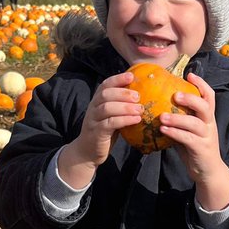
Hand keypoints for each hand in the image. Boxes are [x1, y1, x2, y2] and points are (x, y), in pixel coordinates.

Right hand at [57, 72, 140, 188]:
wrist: (87, 152)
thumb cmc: (103, 132)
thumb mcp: (111, 116)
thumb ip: (120, 107)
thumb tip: (142, 97)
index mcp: (96, 102)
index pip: (105, 85)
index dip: (117, 79)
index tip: (132, 76)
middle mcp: (93, 108)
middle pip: (105, 94)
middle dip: (123, 93)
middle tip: (138, 96)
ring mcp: (93, 121)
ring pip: (107, 108)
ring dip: (125, 107)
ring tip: (140, 109)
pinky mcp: (96, 133)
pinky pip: (110, 124)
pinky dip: (124, 120)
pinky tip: (136, 119)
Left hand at [158, 72, 228, 210]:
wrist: (208, 171)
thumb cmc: (194, 148)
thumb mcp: (189, 130)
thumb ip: (180, 119)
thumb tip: (158, 106)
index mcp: (207, 117)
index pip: (209, 96)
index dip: (201, 84)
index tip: (189, 75)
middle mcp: (209, 124)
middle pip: (205, 106)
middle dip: (190, 98)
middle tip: (174, 95)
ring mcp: (206, 136)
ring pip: (195, 123)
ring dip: (178, 118)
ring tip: (161, 116)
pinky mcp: (201, 149)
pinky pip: (188, 139)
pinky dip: (175, 133)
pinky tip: (163, 130)